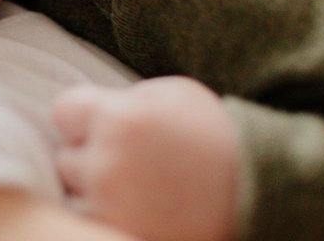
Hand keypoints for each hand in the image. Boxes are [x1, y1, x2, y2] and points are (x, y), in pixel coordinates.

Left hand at [52, 77, 239, 240]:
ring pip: (76, 196)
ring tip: (138, 188)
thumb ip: (124, 98)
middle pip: (66, 158)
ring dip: (95, 192)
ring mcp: (111, 205)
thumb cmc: (215, 136)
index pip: (63, 111)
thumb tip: (91, 109)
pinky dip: (108, 216)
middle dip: (89, 158)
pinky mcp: (119, 231)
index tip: (101, 126)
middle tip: (130, 163)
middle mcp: (108, 163)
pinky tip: (140, 207)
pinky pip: (91, 223)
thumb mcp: (173, 95)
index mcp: (119, 119)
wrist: (260, 193)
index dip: (81, 118)